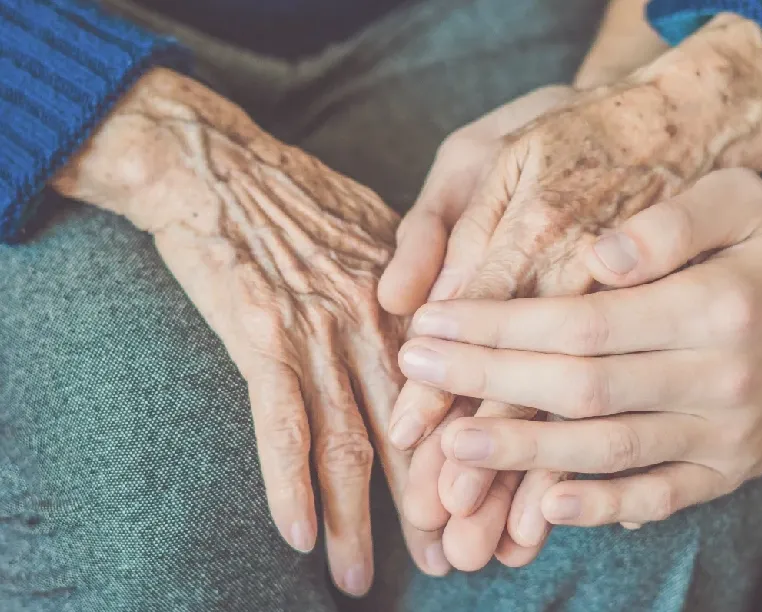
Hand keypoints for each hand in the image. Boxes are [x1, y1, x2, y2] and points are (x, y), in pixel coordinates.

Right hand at [53, 69, 444, 594]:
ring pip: (349, 441)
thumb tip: (439, 333)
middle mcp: (378, 321)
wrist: (216, 164)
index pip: (455, 395)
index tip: (486, 505)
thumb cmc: (298, 196)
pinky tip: (298, 537)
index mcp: (413, 299)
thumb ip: (416, 287)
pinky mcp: (261, 336)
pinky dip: (289, 486)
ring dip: (359, 520)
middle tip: (453, 561)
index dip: (471, 456)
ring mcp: (320, 330)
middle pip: (415, 431)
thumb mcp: (379, 231)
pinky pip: (280, 425)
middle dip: (431, 503)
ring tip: (366, 578)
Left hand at [403, 168, 761, 526]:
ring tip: (448, 447)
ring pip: (608, 450)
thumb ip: (668, 222)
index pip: (582, 321)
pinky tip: (541, 503)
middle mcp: (718, 377)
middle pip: (580, 387)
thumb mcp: (742, 200)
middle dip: (486, 382)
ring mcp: (724, 434)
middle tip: (415, 373)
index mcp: (714, 304)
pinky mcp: (728, 472)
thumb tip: (595, 257)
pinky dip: (601, 506)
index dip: (499, 326)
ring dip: (521, 453)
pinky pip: (659, 497)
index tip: (433, 322)